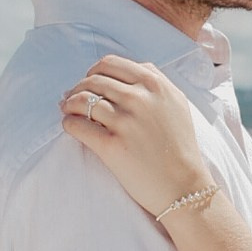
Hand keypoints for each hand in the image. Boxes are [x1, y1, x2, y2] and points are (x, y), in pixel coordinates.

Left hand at [61, 53, 251, 250]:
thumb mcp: (176, 104)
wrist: (184, 186)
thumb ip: (155, 81)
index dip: (94, 72)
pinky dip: (69, 123)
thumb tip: (125, 70)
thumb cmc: (180, 146)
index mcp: (155, 84)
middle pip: (93, 80)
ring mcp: (125, 122)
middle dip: (78, 87)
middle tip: (72, 98)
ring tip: (68, 111)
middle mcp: (140, 98)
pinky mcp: (112, 146)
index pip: (111, 64)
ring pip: (82, 99)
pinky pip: (78, 125)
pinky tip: (70, 126)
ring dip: (69, 104)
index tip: (89, 82)